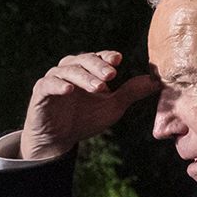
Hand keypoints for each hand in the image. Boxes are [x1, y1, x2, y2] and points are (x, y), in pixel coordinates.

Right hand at [20, 51, 159, 159]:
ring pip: (68, 70)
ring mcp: (53, 80)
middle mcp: (69, 70)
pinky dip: (59, 85)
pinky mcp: (40, 92)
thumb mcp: (112, 107)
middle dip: (98, 66)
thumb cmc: (85, 119)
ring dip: (84, 76)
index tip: (118, 60)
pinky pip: (48, 84)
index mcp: (86, 71)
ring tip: (99, 87)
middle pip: (83, 60)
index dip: (106, 57)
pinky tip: (70, 90)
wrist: (58, 140)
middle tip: (112, 74)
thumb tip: (157, 81)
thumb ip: (130, 92)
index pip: (97, 57)